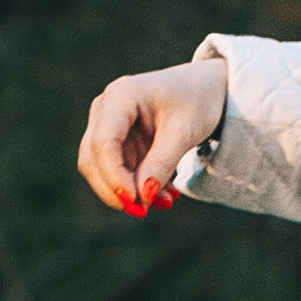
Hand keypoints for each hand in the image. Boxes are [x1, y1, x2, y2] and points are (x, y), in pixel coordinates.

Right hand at [77, 57, 226, 214]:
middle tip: (145, 212)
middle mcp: (106, 109)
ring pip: (102, 169)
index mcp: (120, 96)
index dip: (113, 175)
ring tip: (166, 201)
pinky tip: (166, 195)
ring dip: (129, 191)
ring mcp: (108, 125)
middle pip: (93, 158)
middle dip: (115, 189)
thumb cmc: (197, 100)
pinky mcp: (118, 142)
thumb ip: (162, 162)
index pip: (103, 142)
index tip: (134, 201)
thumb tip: (144, 197)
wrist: (207, 89)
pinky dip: (138, 187)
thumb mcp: (184, 131)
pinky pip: (119, 171)